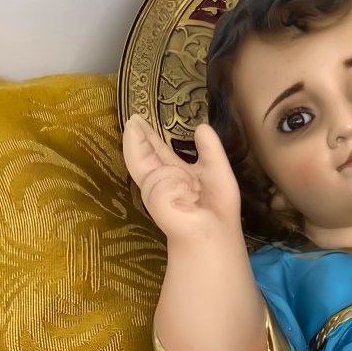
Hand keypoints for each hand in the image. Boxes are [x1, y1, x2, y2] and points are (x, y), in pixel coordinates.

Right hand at [122, 115, 241, 243]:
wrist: (218, 232)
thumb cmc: (218, 208)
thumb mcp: (217, 172)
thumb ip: (210, 150)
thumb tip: (202, 127)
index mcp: (173, 173)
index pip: (156, 152)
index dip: (146, 137)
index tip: (137, 120)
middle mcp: (160, 182)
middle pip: (142, 156)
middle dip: (137, 138)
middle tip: (133, 119)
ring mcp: (155, 193)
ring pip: (158, 171)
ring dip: (179, 178)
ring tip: (193, 195)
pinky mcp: (155, 203)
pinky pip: (165, 182)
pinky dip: (180, 188)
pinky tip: (187, 201)